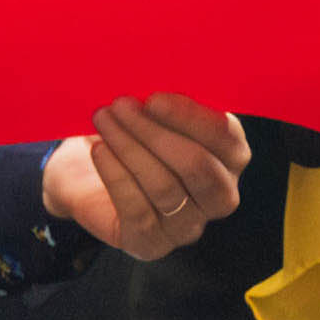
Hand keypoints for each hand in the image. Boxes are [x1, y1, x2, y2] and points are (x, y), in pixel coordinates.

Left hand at [43, 94, 247, 262]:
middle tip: (121, 104)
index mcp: (231, 159)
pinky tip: (100, 150)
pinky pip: (137, 209)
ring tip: (104, 119)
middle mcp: (219, 197)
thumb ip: (171, 102)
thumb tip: (164, 76)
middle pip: (200, 168)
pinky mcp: (151, 244)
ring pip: (165, 187)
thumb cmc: (132, 134)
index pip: (227, 140)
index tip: (153, 97)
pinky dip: (116, 174)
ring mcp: (187, 227)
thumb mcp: (156, 113)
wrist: (87, 174)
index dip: (192, 118)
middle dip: (156, 133)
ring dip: (130, 147)